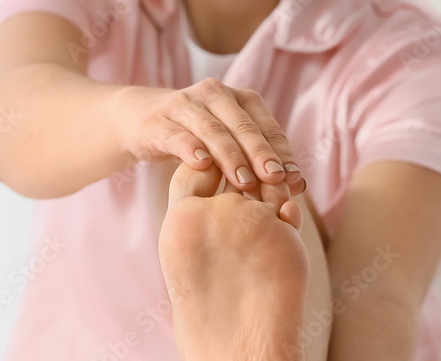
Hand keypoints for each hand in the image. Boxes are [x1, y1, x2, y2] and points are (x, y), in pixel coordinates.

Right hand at [119, 78, 305, 194]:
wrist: (141, 122)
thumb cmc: (196, 139)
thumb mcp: (230, 148)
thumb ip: (261, 163)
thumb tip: (299, 185)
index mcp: (240, 99)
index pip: (266, 126)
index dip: (281, 153)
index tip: (292, 180)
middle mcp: (215, 95)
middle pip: (243, 126)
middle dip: (260, 154)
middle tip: (275, 179)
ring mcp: (185, 105)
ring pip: (213, 131)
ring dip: (230, 157)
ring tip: (244, 182)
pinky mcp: (159, 121)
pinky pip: (178, 135)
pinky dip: (191, 148)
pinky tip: (202, 164)